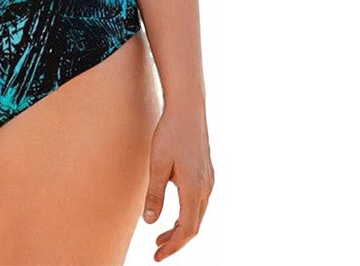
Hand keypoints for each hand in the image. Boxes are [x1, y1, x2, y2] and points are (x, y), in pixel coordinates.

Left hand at [143, 99, 214, 260]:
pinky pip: (200, 202)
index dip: (172, 246)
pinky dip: (188, 213)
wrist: (188, 109)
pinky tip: (175, 211)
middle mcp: (206, 188)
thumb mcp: (157, 164)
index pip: (186, 230)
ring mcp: (209, 180)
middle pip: (194, 226)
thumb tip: (150, 222)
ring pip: (198, 214)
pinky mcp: (207, 172)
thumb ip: (155, 194)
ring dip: (181, 227)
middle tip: (156, 249)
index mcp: (194, 190)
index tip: (157, 256)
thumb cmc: (170, 134)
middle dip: (176, 240)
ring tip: (162, 234)